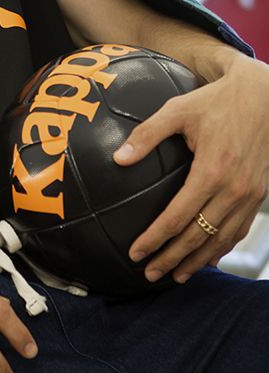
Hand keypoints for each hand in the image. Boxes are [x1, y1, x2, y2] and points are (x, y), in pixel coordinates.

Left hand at [116, 55, 268, 282]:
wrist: (263, 96)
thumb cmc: (216, 101)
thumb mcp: (177, 110)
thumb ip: (147, 135)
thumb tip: (117, 158)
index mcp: (212, 171)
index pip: (177, 217)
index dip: (154, 239)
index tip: (135, 253)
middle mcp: (234, 189)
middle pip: (198, 236)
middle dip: (172, 258)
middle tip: (149, 274)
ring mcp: (250, 195)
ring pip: (221, 239)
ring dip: (198, 261)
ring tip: (176, 276)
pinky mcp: (259, 195)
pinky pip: (240, 229)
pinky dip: (223, 248)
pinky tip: (209, 258)